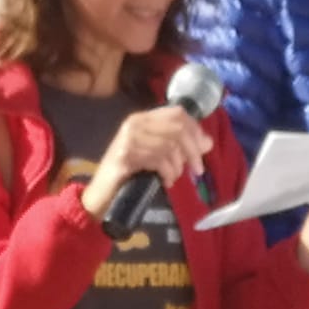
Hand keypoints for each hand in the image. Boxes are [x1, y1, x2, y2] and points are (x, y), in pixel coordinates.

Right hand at [80, 105, 213, 222]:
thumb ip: (179, 147)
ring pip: (169, 145)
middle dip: (192, 150)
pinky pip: (157, 159)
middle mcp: (134, 123)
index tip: (203, 149)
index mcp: (142, 119)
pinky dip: (167, 173)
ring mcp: (128, 138)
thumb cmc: (130, 175)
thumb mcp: (157, 157)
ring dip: (177, 166)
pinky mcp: (125, 155)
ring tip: (173, 177)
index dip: (195, 128)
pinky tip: (165, 182)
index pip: (177, 113)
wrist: (101, 196)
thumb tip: (207, 142)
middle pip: (177, 127)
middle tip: (197, 170)